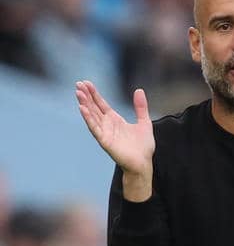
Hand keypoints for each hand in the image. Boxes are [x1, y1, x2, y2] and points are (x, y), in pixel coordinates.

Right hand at [76, 80, 154, 200]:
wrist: (144, 163)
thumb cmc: (143, 146)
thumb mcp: (144, 122)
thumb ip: (140, 107)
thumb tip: (139, 90)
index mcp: (115, 120)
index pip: (101, 104)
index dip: (94, 94)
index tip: (86, 83)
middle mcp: (107, 125)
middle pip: (94, 108)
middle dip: (86, 96)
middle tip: (78, 84)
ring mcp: (105, 133)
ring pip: (92, 116)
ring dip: (85, 105)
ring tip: (78, 93)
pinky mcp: (105, 141)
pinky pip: (95, 129)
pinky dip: (89, 119)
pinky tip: (83, 109)